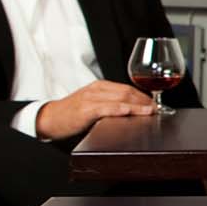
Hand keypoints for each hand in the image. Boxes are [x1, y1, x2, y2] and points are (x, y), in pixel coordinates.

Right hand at [36, 80, 155, 139]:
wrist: (48, 119)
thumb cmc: (70, 113)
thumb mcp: (91, 104)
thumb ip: (109, 104)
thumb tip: (130, 110)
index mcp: (100, 86)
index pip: (127, 88)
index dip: (143, 96)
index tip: (155, 104)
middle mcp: (97, 89)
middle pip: (127, 92)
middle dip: (145, 100)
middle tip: (158, 109)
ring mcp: (91, 98)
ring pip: (121, 98)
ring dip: (138, 105)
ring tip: (151, 111)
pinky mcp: (86, 109)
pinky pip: (107, 107)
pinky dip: (122, 109)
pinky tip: (131, 111)